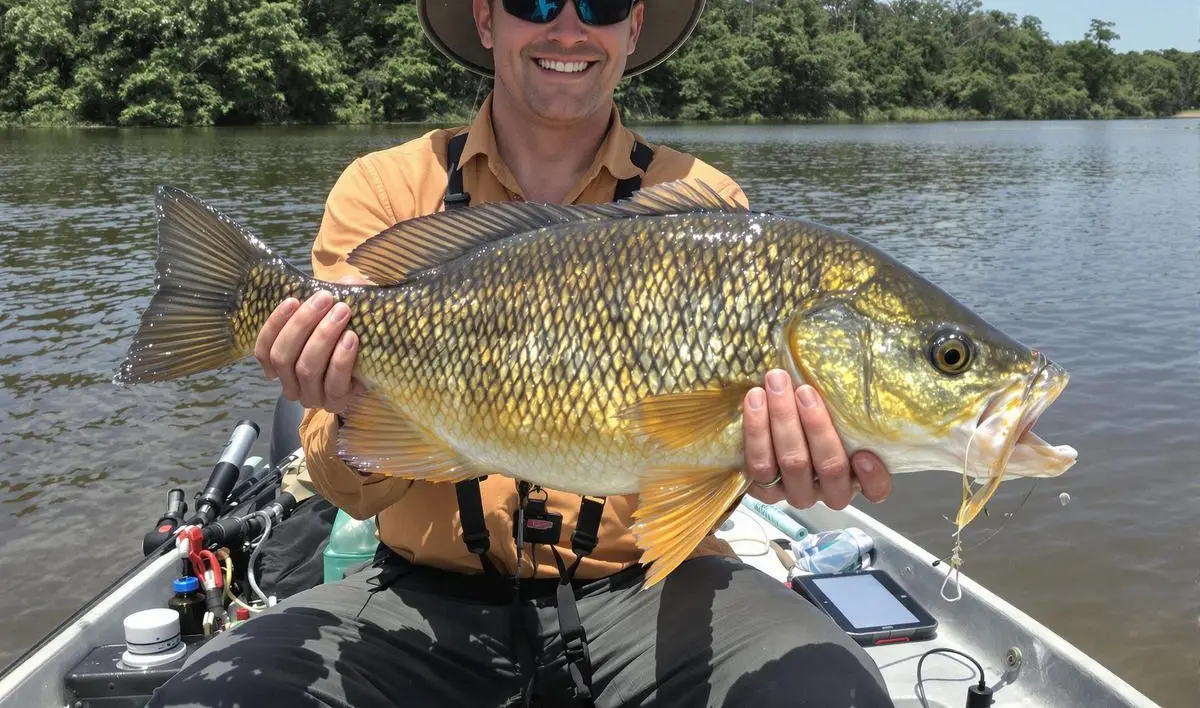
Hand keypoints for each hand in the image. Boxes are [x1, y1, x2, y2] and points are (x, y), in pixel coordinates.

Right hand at [254, 274, 370, 412]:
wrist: (378, 362)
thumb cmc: (347, 333)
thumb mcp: (332, 313)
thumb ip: (329, 298)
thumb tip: (341, 282)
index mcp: (280, 363)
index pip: (263, 349)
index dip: (274, 324)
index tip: (293, 300)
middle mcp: (290, 383)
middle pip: (282, 356)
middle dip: (302, 324)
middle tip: (325, 299)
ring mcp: (312, 396)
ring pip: (306, 368)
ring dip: (323, 336)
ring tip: (342, 312)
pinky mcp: (336, 403)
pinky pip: (333, 383)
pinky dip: (341, 359)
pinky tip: (351, 338)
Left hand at [743, 369, 890, 509]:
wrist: (772, 426)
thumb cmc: (814, 416)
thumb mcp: (838, 414)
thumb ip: (847, 406)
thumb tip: (851, 367)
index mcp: (856, 478)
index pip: (876, 490)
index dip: (872, 477)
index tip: (864, 455)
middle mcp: (827, 491)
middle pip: (829, 467)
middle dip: (816, 426)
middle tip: (804, 391)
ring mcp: (795, 492)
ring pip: (792, 463)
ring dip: (782, 420)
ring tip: (774, 385)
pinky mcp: (762, 491)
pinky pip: (756, 468)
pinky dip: (755, 434)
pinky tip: (755, 402)